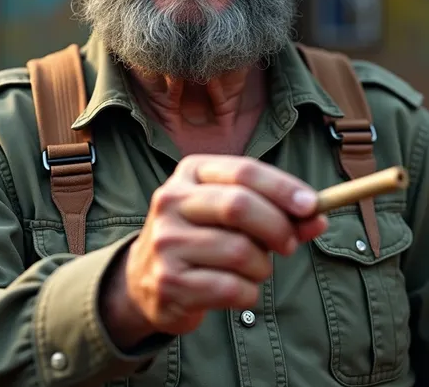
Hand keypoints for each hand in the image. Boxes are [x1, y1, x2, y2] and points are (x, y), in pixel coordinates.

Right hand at [107, 155, 326, 341]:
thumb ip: (276, 212)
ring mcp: (166, 241)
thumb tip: (319, 217)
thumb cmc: (202, 236)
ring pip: (239, 251)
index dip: (282, 187)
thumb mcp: (233, 214)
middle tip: (289, 244)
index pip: (244, 170)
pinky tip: (239, 289)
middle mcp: (171, 200)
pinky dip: (248, 293)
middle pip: (239, 205)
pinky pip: (230, 288)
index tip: (312, 206)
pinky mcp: (169, 281)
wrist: (145, 276)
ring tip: (254, 269)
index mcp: (190, 172)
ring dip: (262, 266)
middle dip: (277, 227)